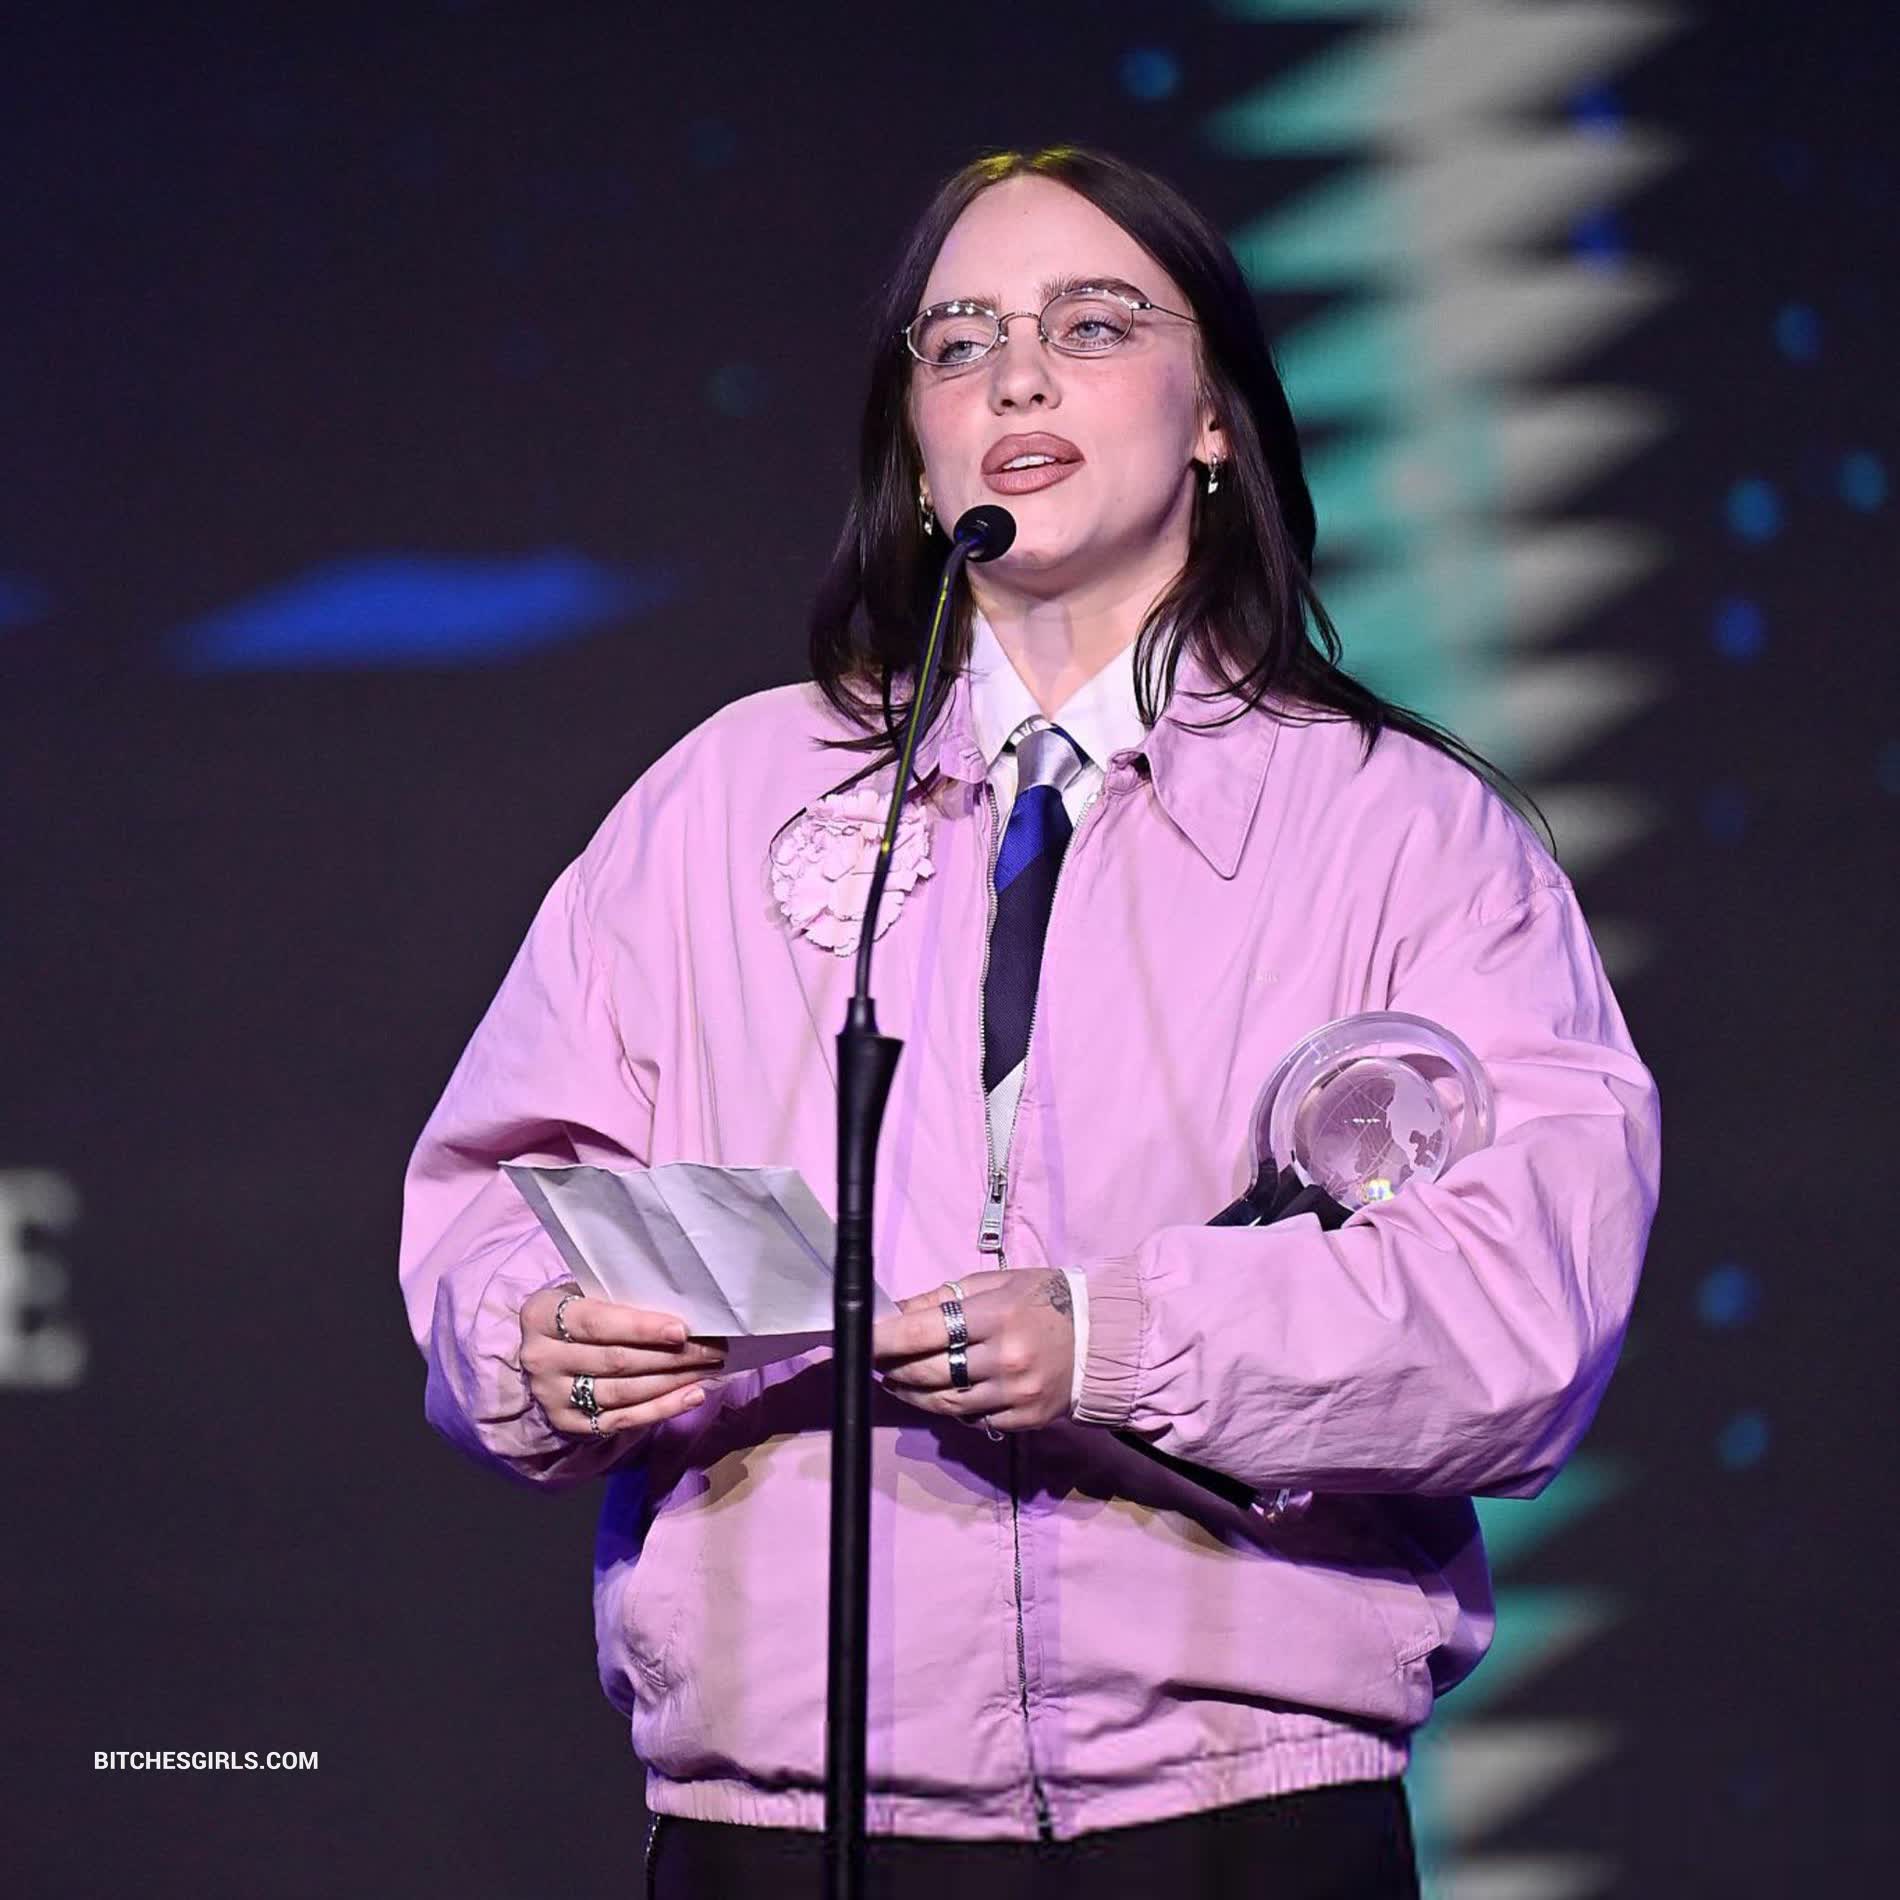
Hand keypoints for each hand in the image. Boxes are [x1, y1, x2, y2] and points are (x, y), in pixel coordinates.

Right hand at [519, 1283, 726, 1437]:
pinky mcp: (569, 1424)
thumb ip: (619, 1301)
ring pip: (623, 1392)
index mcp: (541, 1316)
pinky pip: (623, 1420)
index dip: (641, 1328)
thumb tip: (682, 1311)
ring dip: (673, 1381)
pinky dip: (662, 1409)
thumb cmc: (578, 1314)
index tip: (682, 1330)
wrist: (545, 1353)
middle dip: (670, 1355)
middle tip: (713, 1348)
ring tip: (709, 1368)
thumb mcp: (585, 1296)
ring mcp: (552, 1396)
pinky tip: (692, 1395)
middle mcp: (540, 1359)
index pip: (596, 1323)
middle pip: (616, 1360)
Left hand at [872, 1269, 1074, 1432]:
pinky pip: (975, 1421)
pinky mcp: (1025, 1419)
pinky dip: (953, 1410)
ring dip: (913, 1394)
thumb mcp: (998, 1283)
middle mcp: (1004, 1357)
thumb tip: (897, 1310)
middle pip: (929, 1372)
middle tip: (876, 1363)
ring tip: (897, 1382)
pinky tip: (942, 1395)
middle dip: (893, 1369)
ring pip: (946, 1403)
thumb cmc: (1047, 1300)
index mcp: (997, 1315)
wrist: (1106, 1337)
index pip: (925, 1330)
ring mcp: (1015, 1393)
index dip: (886, 1339)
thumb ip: (945, 1296)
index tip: (859, 1339)